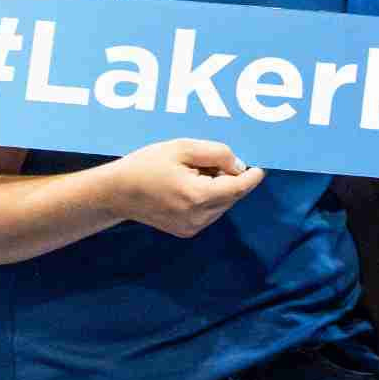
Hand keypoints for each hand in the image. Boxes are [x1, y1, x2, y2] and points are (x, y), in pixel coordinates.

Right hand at [107, 139, 264, 237]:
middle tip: (210, 161)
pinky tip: (188, 186)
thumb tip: (239, 166)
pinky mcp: (187, 231)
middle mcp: (199, 217)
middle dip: (230, 178)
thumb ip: (216, 154)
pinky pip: (209, 212)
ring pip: (222, 205)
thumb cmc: (147, 164)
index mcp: (198, 196)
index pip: (237, 188)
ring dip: (219, 188)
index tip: (260, 169)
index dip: (251, 178)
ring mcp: (193, 227)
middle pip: (231, 196)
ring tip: (194, 173)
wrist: (118, 192)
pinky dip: (208, 198)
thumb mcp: (182, 148)